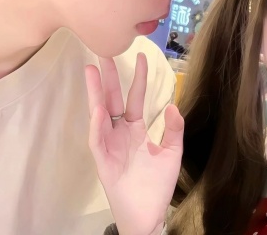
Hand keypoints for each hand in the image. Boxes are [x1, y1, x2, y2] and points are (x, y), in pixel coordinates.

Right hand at [86, 53, 183, 234]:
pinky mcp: (103, 159)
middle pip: (112, 99)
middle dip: (109, 77)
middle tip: (104, 53)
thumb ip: (174, 129)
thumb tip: (173, 104)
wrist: (148, 213)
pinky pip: (98, 139)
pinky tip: (98, 108)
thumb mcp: (171, 152)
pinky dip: (98, 124)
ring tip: (92, 70)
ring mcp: (110, 144)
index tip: (141, 57)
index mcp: (136, 129)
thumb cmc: (157, 185)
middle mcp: (120, 132)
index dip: (139, 78)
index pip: (135, 97)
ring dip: (96, 93)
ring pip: (100, 113)